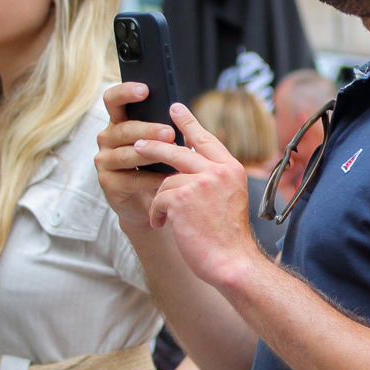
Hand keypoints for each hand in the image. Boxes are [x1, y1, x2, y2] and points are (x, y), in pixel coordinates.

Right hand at [95, 83, 175, 227]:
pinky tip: (167, 179)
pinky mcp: (107, 182)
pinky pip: (131, 178)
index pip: (113, 100)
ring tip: (171, 155)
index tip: (144, 89)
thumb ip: (166, 128)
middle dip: (148, 129)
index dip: (125, 92)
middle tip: (169, 133)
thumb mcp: (163, 145)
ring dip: (150, 154)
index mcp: (120, 122)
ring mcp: (104, 160)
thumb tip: (181, 112)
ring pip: (126, 153)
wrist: (150, 204)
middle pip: (124, 128)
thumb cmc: (158, 168)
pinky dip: (151, 179)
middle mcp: (107, 138)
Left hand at [135, 102, 261, 285]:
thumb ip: (213, 178)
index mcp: (231, 169)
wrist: (231, 261)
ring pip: (165, 180)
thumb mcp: (229, 198)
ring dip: (162, 200)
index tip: (175, 108)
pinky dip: (157, 213)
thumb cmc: (229, 237)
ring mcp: (199, 183)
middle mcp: (217, 171)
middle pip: (178, 150)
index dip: (188, 123)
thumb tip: (188, 161)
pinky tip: (165, 225)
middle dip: (154, 147)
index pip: (206, 139)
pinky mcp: (181, 198)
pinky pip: (158, 198)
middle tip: (138, 144)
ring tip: (167, 218)